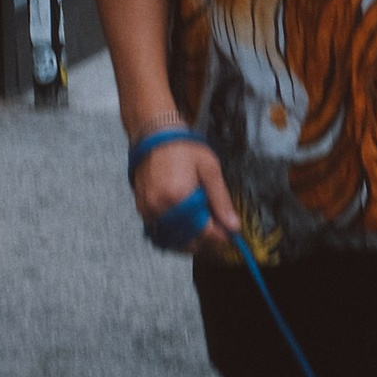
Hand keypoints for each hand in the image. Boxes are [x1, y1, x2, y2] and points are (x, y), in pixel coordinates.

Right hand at [128, 122, 238, 245]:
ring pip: (173, 241)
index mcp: (179, 197)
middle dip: (207, 240)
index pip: (204, 232)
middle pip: (188, 240)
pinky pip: (160, 233)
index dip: (221, 236)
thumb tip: (233, 225)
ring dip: (191, 241)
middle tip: (219, 229)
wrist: (155, 135)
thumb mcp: (210, 170)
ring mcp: (148, 210)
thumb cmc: (182, 148)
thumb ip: (221, 200)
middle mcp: (160, 207)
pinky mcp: (143, 210)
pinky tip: (187, 226)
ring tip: (204, 227)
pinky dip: (176, 235)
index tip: (231, 233)